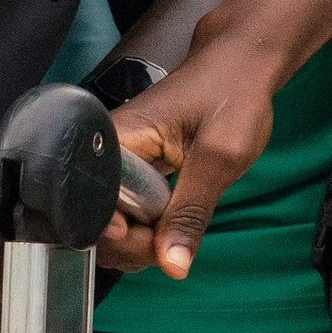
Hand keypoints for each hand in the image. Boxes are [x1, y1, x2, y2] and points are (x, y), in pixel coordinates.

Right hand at [103, 32, 286, 280]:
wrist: (243, 65)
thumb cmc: (233, 95)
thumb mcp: (220, 157)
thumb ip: (191, 213)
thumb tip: (173, 266)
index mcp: (115, 142)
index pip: (88, 206)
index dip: (115, 236)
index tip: (153, 243)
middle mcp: (108, 154)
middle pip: (93, 222)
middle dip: (131, 245)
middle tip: (173, 244)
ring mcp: (120, 165)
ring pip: (111, 223)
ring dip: (142, 241)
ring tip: (177, 234)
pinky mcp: (135, 173)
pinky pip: (129, 214)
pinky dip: (150, 229)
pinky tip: (172, 226)